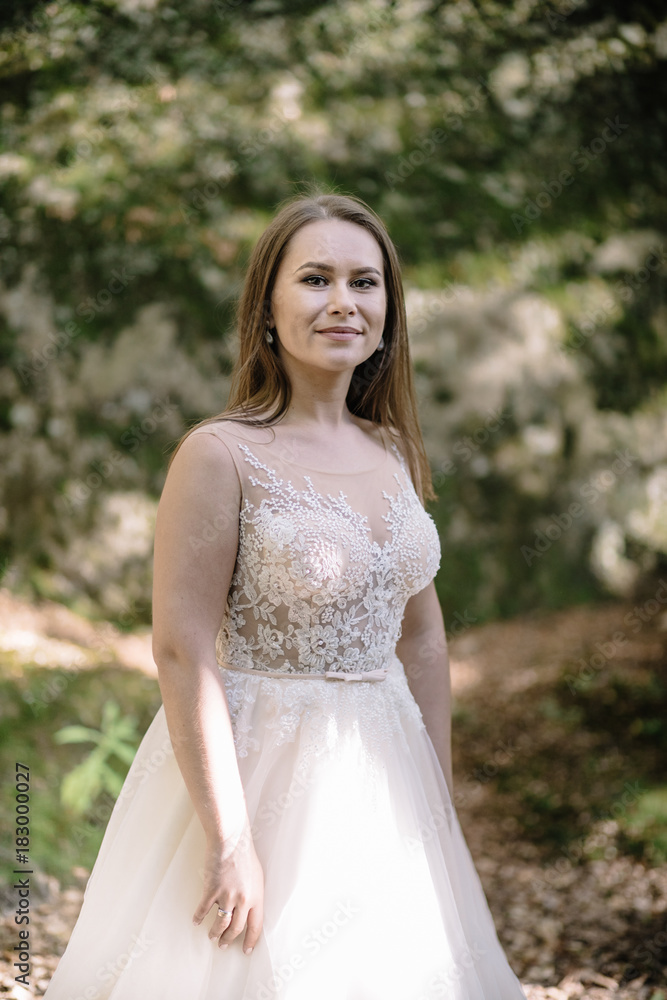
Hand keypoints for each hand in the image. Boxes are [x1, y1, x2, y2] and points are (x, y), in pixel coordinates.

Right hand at [193, 820, 263, 953]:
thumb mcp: (256, 876)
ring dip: (215, 932)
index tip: (246, 950)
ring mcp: (226, 895)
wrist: (231, 840)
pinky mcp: (211, 890)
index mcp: (256, 896)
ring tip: (212, 936)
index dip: (251, 940)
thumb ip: (253, 894)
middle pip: (236, 928)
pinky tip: (196, 921)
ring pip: (220, 923)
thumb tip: (248, 908)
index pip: (255, 926)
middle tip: (224, 945)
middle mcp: (242, 900)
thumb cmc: (245, 854)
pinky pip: (203, 910)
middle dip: (229, 939)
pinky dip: (199, 917)